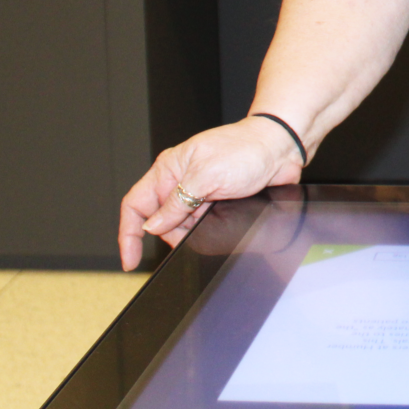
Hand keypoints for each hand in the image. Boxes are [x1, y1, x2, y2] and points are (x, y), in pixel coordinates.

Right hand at [117, 115, 303, 269]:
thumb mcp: (206, 176)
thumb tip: (152, 226)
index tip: (130, 259)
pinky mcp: (214, 201)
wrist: (280, 149)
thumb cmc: (246, 149)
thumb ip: (177, 202)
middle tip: (190, 232)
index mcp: (169, 168)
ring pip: (180, 225)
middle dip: (170, 233)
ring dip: (191, 231)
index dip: (128, 233)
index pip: (135, 204)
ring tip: (213, 216)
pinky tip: (220, 220)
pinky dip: (205, 229)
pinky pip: (200, 224)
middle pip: (158, 220)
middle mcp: (180, 180)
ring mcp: (197, 192)